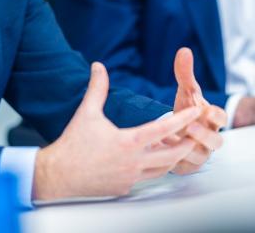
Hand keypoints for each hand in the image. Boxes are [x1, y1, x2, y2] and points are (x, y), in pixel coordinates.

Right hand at [32, 62, 202, 200]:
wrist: (58, 175)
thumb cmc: (73, 143)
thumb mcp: (87, 112)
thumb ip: (97, 88)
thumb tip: (99, 66)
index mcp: (128, 142)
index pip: (164, 130)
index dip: (183, 119)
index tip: (196, 111)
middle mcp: (133, 162)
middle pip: (172, 156)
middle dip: (187, 145)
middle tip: (195, 135)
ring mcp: (130, 178)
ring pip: (161, 170)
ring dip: (171, 159)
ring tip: (176, 147)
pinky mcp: (123, 188)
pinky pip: (144, 179)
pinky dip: (151, 170)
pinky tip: (149, 161)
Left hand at [170, 47, 226, 173]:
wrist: (180, 132)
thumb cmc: (188, 110)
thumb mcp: (186, 92)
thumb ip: (185, 74)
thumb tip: (184, 50)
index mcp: (212, 119)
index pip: (222, 118)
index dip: (216, 115)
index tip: (205, 109)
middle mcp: (209, 137)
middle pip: (217, 141)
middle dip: (204, 135)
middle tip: (190, 127)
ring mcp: (200, 153)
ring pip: (200, 156)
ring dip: (186, 148)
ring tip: (170, 139)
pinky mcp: (187, 165)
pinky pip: (184, 166)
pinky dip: (173, 159)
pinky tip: (161, 148)